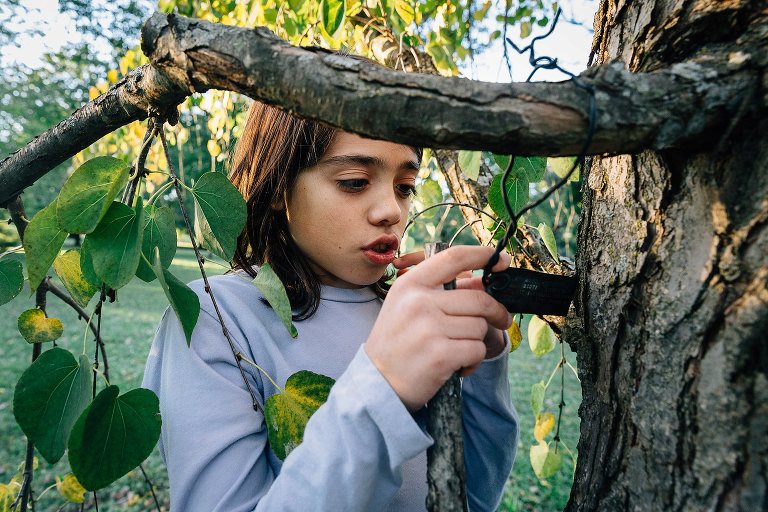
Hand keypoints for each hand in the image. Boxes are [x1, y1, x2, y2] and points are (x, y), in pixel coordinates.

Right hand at [365, 246, 511, 411]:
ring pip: (480, 326)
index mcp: (411, 284)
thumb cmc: (397, 341)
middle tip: (501, 320)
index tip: (501, 259)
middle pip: (478, 299)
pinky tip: (457, 365)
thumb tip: (482, 283)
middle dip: (496, 311)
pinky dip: (473, 360)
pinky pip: (477, 350)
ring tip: (457, 350)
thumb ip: (441, 291)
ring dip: (476, 341)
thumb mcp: (408, 306)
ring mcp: (429, 328)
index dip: (482, 255)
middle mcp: (419, 302)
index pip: (453, 257)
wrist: (377, 382)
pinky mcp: (440, 355)